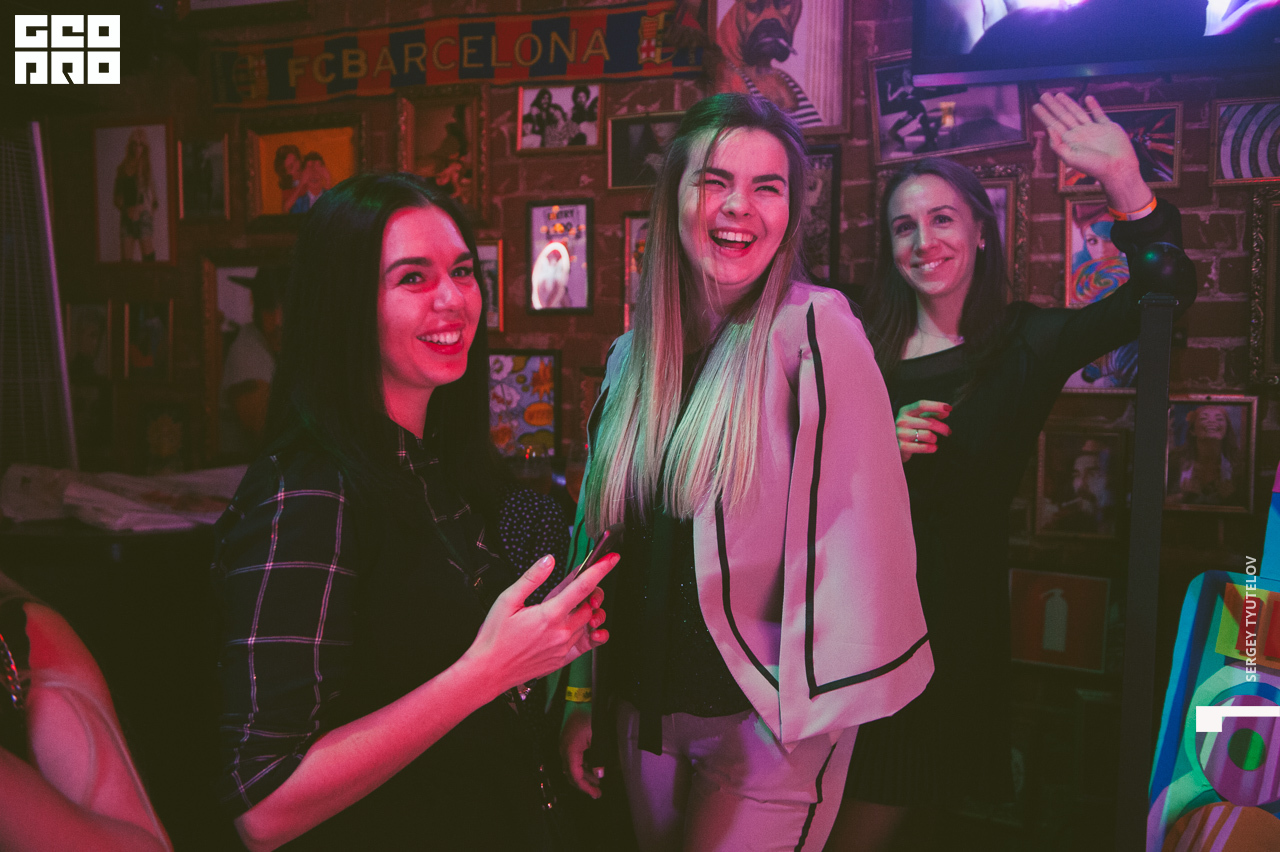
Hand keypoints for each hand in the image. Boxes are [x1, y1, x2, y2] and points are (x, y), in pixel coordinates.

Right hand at [463, 553, 616, 692]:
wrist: (488, 671)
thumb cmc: (494, 637)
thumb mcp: (507, 600)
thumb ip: (531, 578)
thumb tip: (548, 560)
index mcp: (549, 614)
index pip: (583, 586)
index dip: (600, 569)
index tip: (612, 558)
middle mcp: (561, 632)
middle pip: (591, 604)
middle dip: (592, 590)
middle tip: (582, 584)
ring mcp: (564, 647)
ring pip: (589, 623)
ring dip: (589, 610)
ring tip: (578, 605)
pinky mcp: (563, 659)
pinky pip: (588, 645)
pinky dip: (592, 633)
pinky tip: (586, 627)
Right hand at [560, 703, 600, 798]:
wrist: (583, 699)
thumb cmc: (591, 718)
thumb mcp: (598, 739)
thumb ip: (599, 759)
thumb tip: (599, 775)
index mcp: (570, 751)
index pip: (575, 776)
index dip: (585, 787)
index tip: (595, 794)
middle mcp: (564, 750)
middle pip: (571, 774)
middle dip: (584, 784)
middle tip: (598, 792)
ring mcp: (565, 745)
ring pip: (572, 767)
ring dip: (584, 775)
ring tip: (597, 781)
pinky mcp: (568, 741)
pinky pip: (573, 759)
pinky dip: (582, 766)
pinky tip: (593, 767)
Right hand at [896, 399, 951, 462]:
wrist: (892, 446)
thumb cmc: (909, 430)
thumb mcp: (918, 418)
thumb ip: (932, 414)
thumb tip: (946, 411)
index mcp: (905, 411)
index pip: (922, 405)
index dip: (937, 406)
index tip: (949, 408)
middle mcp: (901, 421)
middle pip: (929, 422)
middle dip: (943, 427)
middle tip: (949, 432)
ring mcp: (900, 434)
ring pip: (928, 435)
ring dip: (935, 438)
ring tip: (934, 440)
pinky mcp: (902, 447)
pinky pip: (923, 447)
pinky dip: (931, 448)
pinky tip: (933, 447)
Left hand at [1032, 93, 1151, 213]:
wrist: (1118, 168)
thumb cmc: (1094, 167)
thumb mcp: (1070, 158)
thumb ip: (1057, 145)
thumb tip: (1048, 128)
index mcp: (1070, 141)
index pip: (1054, 124)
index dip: (1044, 115)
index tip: (1035, 105)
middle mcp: (1079, 134)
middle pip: (1063, 116)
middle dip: (1053, 106)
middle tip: (1043, 95)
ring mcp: (1093, 130)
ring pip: (1078, 112)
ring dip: (1068, 103)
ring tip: (1059, 94)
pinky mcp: (1108, 127)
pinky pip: (1099, 114)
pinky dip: (1093, 106)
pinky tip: (1087, 98)